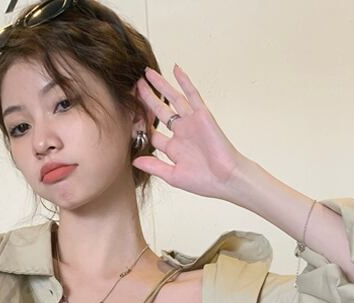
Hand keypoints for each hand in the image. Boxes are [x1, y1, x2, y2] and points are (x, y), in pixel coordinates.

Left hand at [133, 64, 246, 201]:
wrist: (226, 179)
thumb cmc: (203, 181)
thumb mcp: (172, 176)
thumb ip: (153, 166)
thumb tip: (134, 162)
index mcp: (174, 148)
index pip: (153, 133)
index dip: (141, 125)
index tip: (127, 116)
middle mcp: (181, 133)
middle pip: (160, 111)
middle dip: (147, 98)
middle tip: (135, 86)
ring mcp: (191, 122)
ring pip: (173, 99)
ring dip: (161, 85)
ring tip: (147, 73)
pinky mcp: (202, 115)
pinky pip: (192, 94)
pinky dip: (184, 81)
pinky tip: (176, 69)